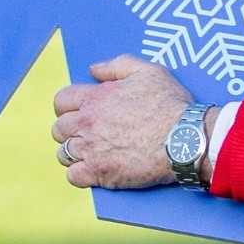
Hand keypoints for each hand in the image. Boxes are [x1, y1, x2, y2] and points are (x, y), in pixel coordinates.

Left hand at [51, 57, 192, 188]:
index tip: (79, 113)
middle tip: (88, 135)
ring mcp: (91, 149)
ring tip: (92, 153)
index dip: (68, 107)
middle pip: (59, 129)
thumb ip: (116, 66)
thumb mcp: (147, 71)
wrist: (185, 139)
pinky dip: (80, 174)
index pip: (61, 101)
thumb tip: (93, 69)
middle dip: (70, 131)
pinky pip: (73, 176)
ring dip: (74, 153)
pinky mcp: (99, 172)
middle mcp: (87, 123)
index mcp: (94, 98)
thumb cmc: (170, 105)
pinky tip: (94, 170)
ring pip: (63, 153)